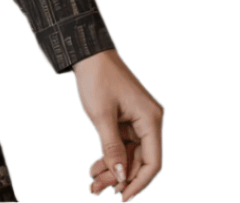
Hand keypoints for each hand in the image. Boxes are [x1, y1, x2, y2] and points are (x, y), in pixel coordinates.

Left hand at [73, 48, 162, 199]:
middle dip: (119, 177)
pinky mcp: (126, 118)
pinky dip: (110, 155)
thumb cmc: (97, 77)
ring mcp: (138, 120)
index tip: (122, 196)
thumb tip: (120, 175)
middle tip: (97, 190)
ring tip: (93, 183)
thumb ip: (112, 147)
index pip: (152, 162)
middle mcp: (149, 121)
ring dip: (112, 168)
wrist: (87, 52)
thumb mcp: (101, 115)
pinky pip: (122, 143)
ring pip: (129, 154)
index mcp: (151, 119)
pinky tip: (96, 167)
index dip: (138, 182)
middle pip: (139, 160)